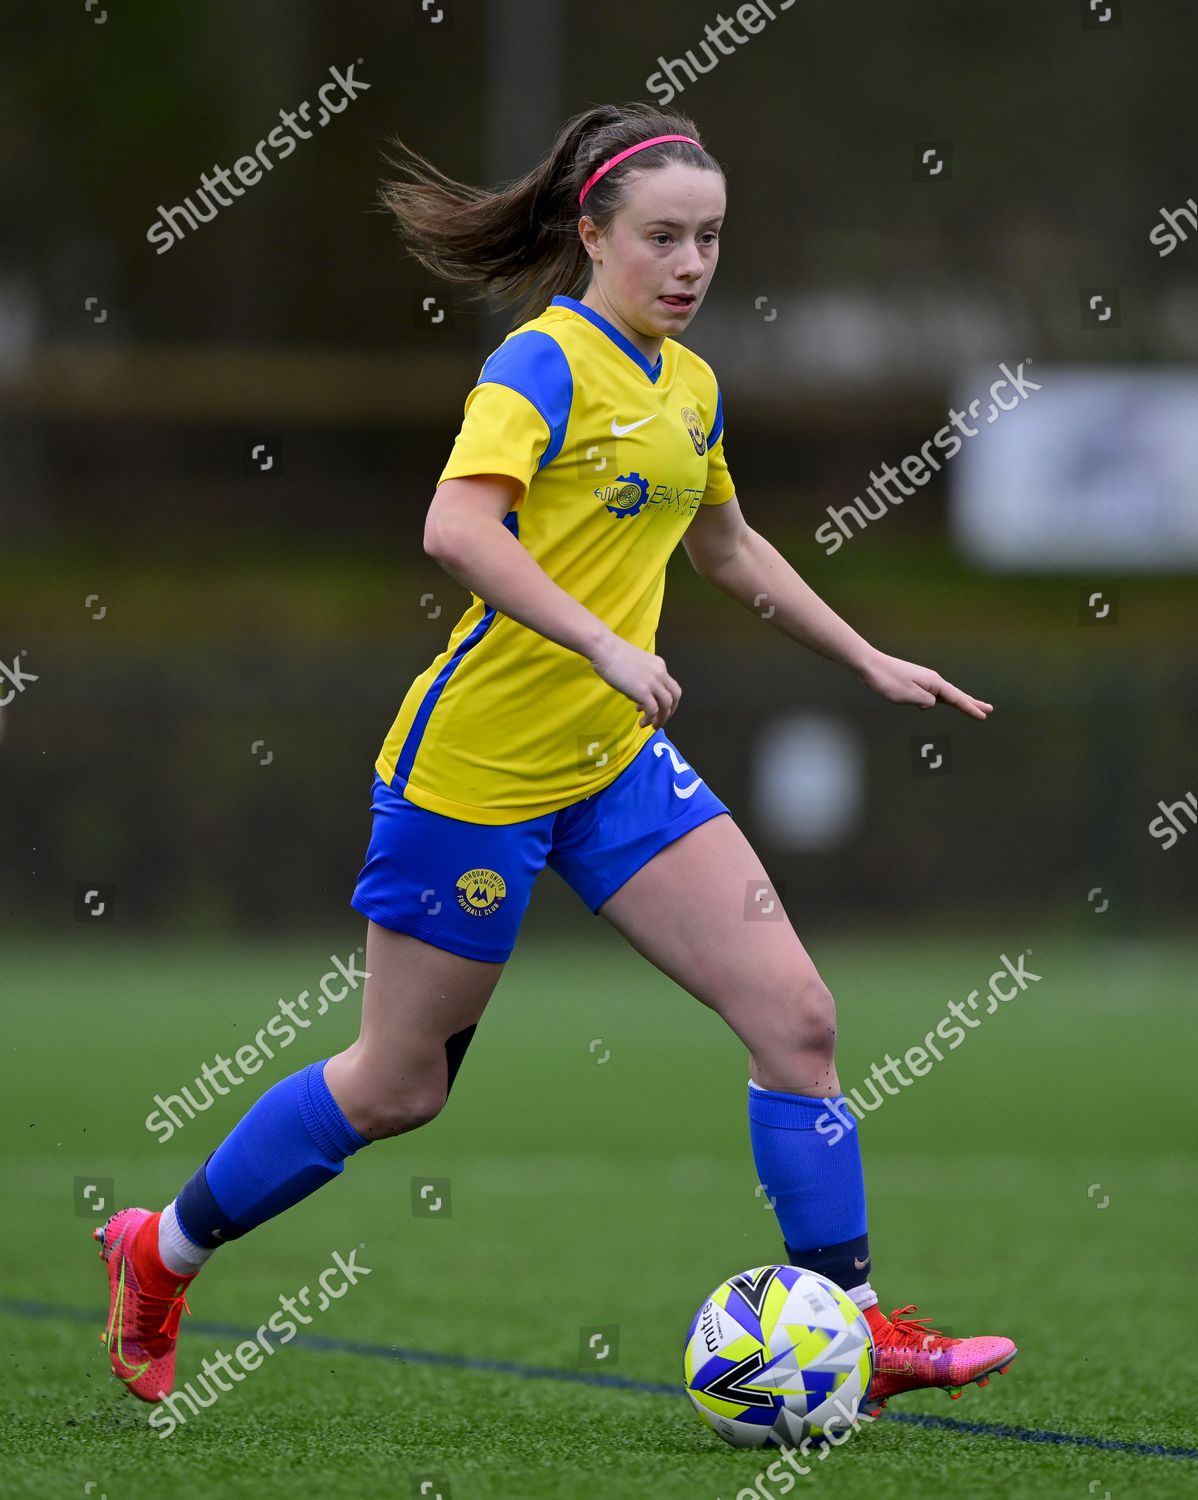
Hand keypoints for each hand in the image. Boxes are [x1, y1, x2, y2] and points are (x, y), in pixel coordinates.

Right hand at [588, 635, 680, 728]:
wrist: (604, 649)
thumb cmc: (612, 655)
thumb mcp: (635, 666)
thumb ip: (641, 681)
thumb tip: (638, 698)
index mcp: (659, 665)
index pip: (670, 686)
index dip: (667, 699)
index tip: (656, 707)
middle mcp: (660, 673)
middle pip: (675, 696)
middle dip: (670, 711)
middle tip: (661, 720)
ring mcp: (653, 682)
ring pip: (666, 705)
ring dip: (662, 718)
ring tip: (653, 726)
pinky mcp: (643, 691)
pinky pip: (653, 710)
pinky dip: (650, 719)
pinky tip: (642, 722)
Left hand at [857, 648, 992, 719]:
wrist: (871, 666)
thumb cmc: (888, 680)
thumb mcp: (909, 696)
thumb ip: (925, 702)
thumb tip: (931, 704)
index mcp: (934, 683)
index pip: (956, 698)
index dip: (970, 708)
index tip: (983, 716)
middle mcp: (932, 680)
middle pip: (956, 694)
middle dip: (972, 702)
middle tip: (988, 709)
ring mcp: (924, 681)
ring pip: (946, 695)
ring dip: (959, 702)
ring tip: (972, 707)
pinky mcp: (915, 683)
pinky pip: (934, 694)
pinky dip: (943, 700)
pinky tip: (941, 704)